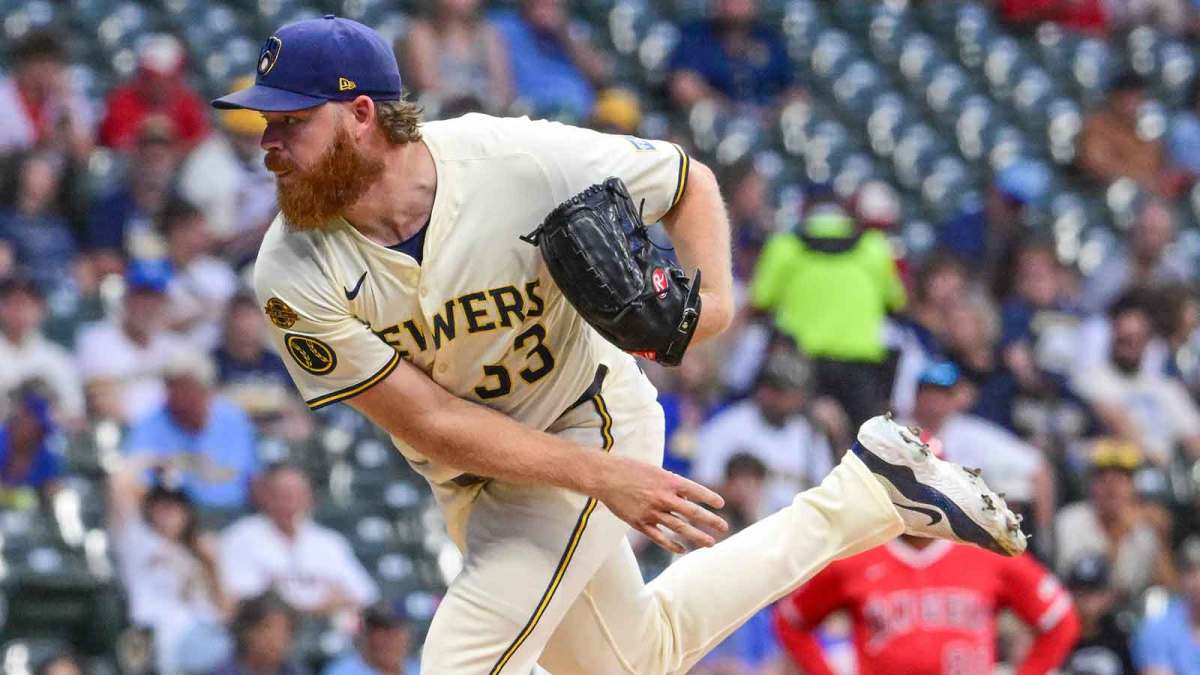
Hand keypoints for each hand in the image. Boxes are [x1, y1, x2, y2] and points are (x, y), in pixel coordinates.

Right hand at [594, 455, 727, 553]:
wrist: (604, 477)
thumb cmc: (630, 470)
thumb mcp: (655, 471)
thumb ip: (671, 484)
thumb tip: (687, 498)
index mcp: (668, 481)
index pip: (695, 491)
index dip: (709, 498)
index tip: (721, 504)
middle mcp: (663, 497)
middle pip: (692, 512)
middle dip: (710, 521)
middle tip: (724, 527)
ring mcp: (652, 512)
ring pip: (679, 527)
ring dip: (697, 536)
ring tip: (710, 543)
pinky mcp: (640, 523)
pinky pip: (660, 537)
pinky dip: (672, 545)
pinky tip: (683, 549)